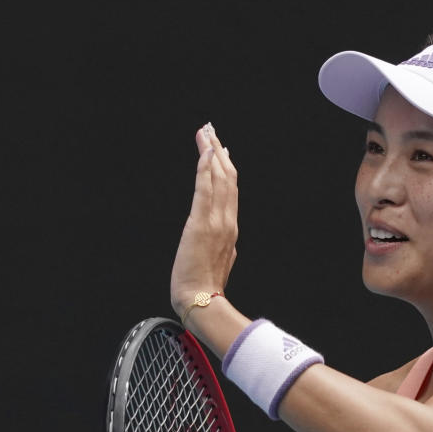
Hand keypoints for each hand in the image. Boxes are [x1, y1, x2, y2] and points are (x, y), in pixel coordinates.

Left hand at [170, 123, 238, 316]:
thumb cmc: (206, 286)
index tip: (221, 150)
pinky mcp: (201, 224)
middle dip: (218, 152)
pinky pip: (205, 190)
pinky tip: (205, 154)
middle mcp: (228, 221)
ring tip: (205, 133)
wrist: (201, 300)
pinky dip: (206, 170)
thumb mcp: (223, 264)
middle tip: (210, 131)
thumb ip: (227, 248)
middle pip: (227, 178)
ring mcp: (216, 221)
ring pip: (218, 179)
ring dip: (211, 153)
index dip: (227, 167)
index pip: (231, 191)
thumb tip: (230, 244)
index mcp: (232, 230)